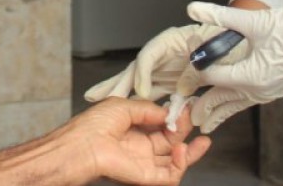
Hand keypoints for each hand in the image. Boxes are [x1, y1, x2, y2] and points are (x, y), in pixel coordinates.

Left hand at [64, 98, 211, 185]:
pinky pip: (169, 176)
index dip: (174, 116)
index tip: (186, 106)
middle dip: (185, 130)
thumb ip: (148, 109)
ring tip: (200, 141)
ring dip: (190, 152)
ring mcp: (144, 162)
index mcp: (133, 128)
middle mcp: (140, 146)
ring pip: (174, 161)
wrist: (81, 146)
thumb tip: (167, 111)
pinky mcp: (145, 177)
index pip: (161, 124)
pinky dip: (180, 165)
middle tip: (194, 119)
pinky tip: (182, 151)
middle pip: (171, 142)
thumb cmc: (93, 125)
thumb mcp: (124, 106)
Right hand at [83, 23, 248, 101]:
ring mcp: (164, 67)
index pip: (149, 54)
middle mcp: (163, 53)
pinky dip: (137, 101)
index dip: (143, 73)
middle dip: (114, 83)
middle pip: (135, 68)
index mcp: (173, 39)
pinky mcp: (169, 79)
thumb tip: (190, 76)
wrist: (239, 44)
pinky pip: (151, 92)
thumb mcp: (218, 48)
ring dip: (118, 92)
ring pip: (137, 81)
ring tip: (95, 99)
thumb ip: (203, 60)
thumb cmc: (229, 41)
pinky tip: (122, 110)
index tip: (140, 92)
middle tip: (93, 96)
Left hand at [184, 3, 282, 132]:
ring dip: (220, 112)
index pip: (213, 76)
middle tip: (188, 116)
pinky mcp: (277, 89)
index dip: (197, 67)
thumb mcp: (254, 20)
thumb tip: (192, 8)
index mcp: (250, 76)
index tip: (187, 60)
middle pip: (223, 99)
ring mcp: (269, 92)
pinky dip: (236, 105)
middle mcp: (258, 90)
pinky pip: (250, 101)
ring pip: (237, 105)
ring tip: (206, 124)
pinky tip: (233, 104)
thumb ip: (220, 15)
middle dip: (204, 108)